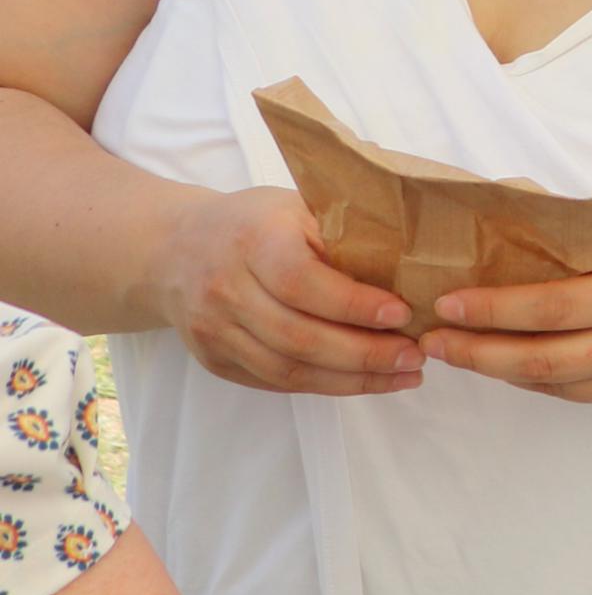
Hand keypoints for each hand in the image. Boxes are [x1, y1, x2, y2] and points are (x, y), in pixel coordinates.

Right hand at [147, 187, 423, 396]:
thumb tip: (414, 267)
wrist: (174, 250)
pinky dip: (326, 386)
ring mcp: (213, 330)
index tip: (403, 314)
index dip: (353, 304)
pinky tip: (365, 380)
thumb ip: (343, 233)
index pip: (301, 282)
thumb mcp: (297, 208)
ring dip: (352, 380)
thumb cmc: (255, 224)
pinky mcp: (213, 360)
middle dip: (365, 354)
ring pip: (287, 370)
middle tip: (415, 356)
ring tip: (403, 375)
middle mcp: (224, 288)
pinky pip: (275, 382)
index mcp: (252, 242)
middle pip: (298, 336)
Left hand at [423, 211, 591, 412]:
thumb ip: (582, 231)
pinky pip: (582, 394)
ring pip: (557, 384)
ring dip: (500, 371)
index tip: (446, 304)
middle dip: (478, 352)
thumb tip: (504, 213)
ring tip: (460, 353)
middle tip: (433, 341)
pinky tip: (513, 364)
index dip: (492, 311)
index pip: (550, 307)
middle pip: (543, 359)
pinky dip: (541, 381)